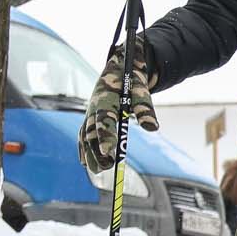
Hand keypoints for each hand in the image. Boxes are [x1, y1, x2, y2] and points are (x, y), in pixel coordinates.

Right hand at [78, 38, 157, 173]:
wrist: (120, 64)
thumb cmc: (132, 77)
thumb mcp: (141, 89)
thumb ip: (145, 107)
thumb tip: (153, 128)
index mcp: (105, 98)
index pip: (104, 121)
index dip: (106, 137)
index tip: (110, 154)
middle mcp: (94, 106)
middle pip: (92, 131)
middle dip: (97, 150)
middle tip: (106, 167)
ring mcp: (90, 111)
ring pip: (85, 135)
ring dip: (89, 153)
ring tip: (96, 171)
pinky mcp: (91, 116)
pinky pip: (84, 133)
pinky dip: (83, 148)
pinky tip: (85, 162)